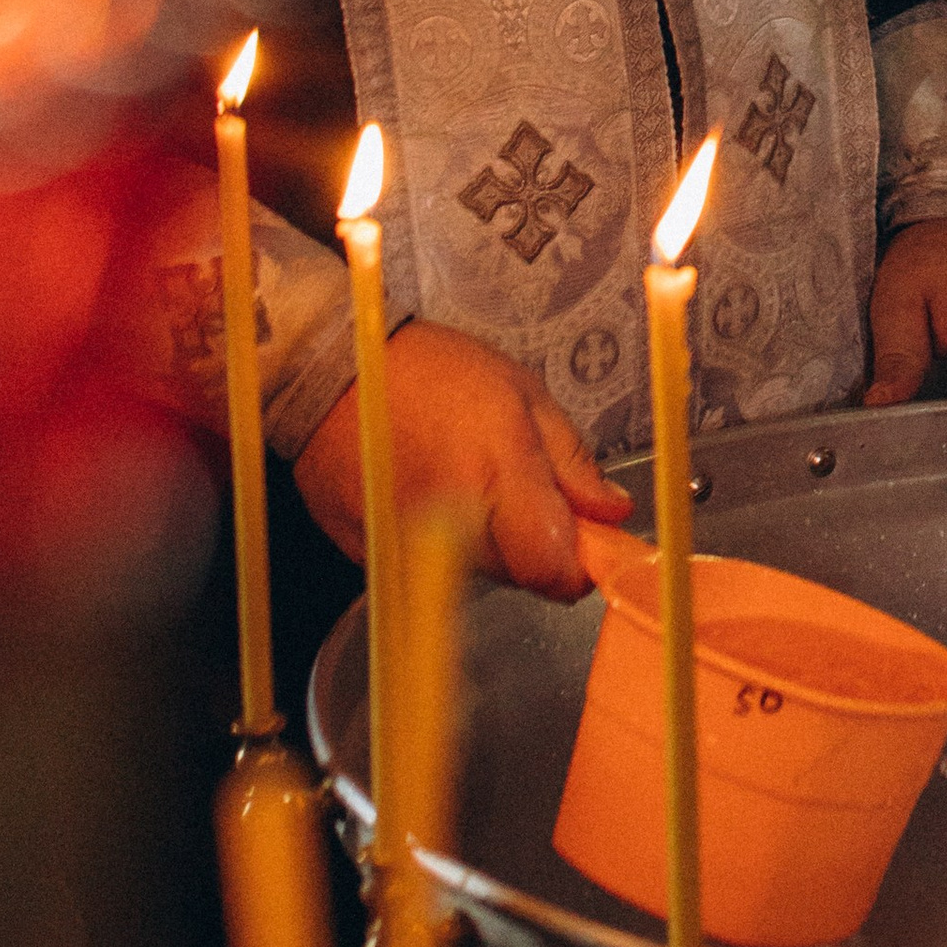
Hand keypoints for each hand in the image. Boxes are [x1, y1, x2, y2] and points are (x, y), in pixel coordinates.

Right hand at [295, 321, 629, 599]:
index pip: (554, 572)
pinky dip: (440, 544)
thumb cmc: (430, 370)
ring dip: (487, 543)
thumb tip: (612, 513)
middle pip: (519, 576)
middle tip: (516, 486)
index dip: (578, 564)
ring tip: (465, 480)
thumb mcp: (522, 394)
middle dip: (532, 542)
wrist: (335, 370)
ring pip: (476, 575)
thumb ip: (571, 462)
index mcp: (498, 479)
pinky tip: (428, 492)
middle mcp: (453, 526)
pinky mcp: (374, 559)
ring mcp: (407, 550)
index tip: (583, 539)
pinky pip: (429, 570)